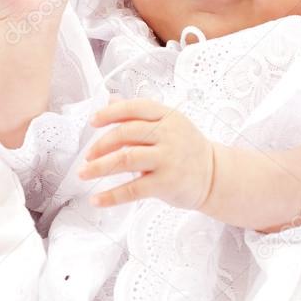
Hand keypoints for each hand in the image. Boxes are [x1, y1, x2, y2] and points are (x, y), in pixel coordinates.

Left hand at [79, 98, 214, 209]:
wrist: (216, 175)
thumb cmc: (186, 148)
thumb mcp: (167, 124)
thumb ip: (138, 115)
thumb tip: (110, 100)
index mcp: (168, 116)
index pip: (134, 108)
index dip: (110, 113)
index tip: (93, 121)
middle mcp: (168, 134)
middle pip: (126, 133)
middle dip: (101, 145)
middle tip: (87, 155)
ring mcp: (168, 158)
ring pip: (125, 159)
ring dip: (99, 167)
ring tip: (84, 173)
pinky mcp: (166, 183)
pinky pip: (132, 189)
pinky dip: (111, 196)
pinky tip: (97, 199)